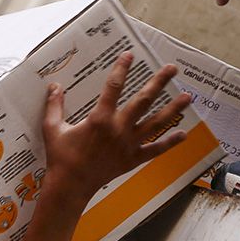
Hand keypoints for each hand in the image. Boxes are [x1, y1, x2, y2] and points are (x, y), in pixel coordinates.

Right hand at [42, 51, 190, 202]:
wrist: (71, 185)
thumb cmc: (60, 156)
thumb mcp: (52, 128)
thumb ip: (54, 106)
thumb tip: (55, 86)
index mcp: (100, 119)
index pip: (113, 87)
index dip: (121, 69)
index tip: (129, 55)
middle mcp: (119, 129)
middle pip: (143, 101)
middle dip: (158, 83)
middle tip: (171, 69)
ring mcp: (129, 144)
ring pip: (156, 123)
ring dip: (172, 109)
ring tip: (187, 97)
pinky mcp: (133, 159)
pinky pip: (155, 149)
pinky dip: (170, 142)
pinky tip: (183, 134)